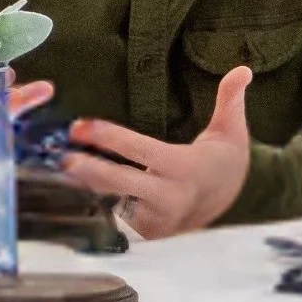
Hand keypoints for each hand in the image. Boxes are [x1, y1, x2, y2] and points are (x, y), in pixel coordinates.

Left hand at [59, 65, 253, 238]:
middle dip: (88, 169)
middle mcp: (167, 197)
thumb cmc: (224, 159)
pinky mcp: (147, 232)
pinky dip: (97, 203)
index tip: (82, 126)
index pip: (138, 151)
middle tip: (61, 155)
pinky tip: (73, 190)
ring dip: (85, 187)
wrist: (229, 202)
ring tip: (59, 171)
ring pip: (113, 202)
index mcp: (182, 168)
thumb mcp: (231, 129)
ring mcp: (156, 219)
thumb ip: (231, 98)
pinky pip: (117, 217)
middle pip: (118, 182)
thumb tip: (243, 69)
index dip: (109, 138)